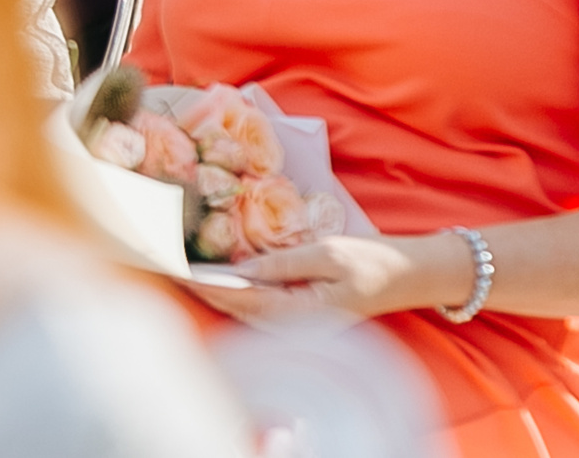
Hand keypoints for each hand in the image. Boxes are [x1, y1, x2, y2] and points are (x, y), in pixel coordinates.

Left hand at [191, 231, 463, 325]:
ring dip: (217, 293)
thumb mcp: (327, 254)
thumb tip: (244, 267)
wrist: (409, 276)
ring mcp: (300, 322)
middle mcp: (298, 324)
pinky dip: (237, 293)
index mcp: (304, 312)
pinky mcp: (302, 313)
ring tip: (184, 271)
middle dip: (205, 291)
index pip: (245, 300)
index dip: (209, 287)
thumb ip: (285, 263)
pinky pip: (261, 307)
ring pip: (247, 310)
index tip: (180, 273)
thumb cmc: (371, 261)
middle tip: (170, 269)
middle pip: (240, 309)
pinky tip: (218, 278)